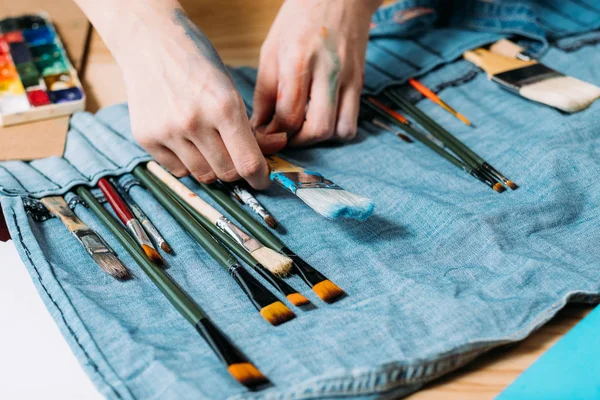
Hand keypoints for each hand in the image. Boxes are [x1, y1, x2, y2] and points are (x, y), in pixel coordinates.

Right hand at [117, 9, 286, 188]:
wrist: (149, 42)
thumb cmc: (197, 63)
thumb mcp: (230, 89)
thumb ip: (251, 126)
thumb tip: (277, 148)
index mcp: (223, 106)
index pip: (248, 162)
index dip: (260, 178)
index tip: (262, 179)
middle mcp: (194, 122)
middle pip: (227, 173)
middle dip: (237, 169)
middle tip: (235, 155)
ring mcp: (167, 131)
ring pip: (203, 175)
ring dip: (213, 167)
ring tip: (210, 145)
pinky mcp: (146, 137)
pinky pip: (178, 170)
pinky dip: (188, 163)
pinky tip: (187, 141)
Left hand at [252, 0, 381, 145]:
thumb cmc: (298, 20)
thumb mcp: (271, 50)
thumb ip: (265, 92)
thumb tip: (259, 128)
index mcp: (299, 60)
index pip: (288, 115)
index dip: (275, 133)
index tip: (267, 135)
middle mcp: (328, 71)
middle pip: (318, 129)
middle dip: (298, 141)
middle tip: (285, 135)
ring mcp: (349, 78)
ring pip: (340, 131)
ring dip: (320, 139)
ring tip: (304, 128)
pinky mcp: (360, 82)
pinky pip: (352, 122)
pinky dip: (337, 130)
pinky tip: (322, 119)